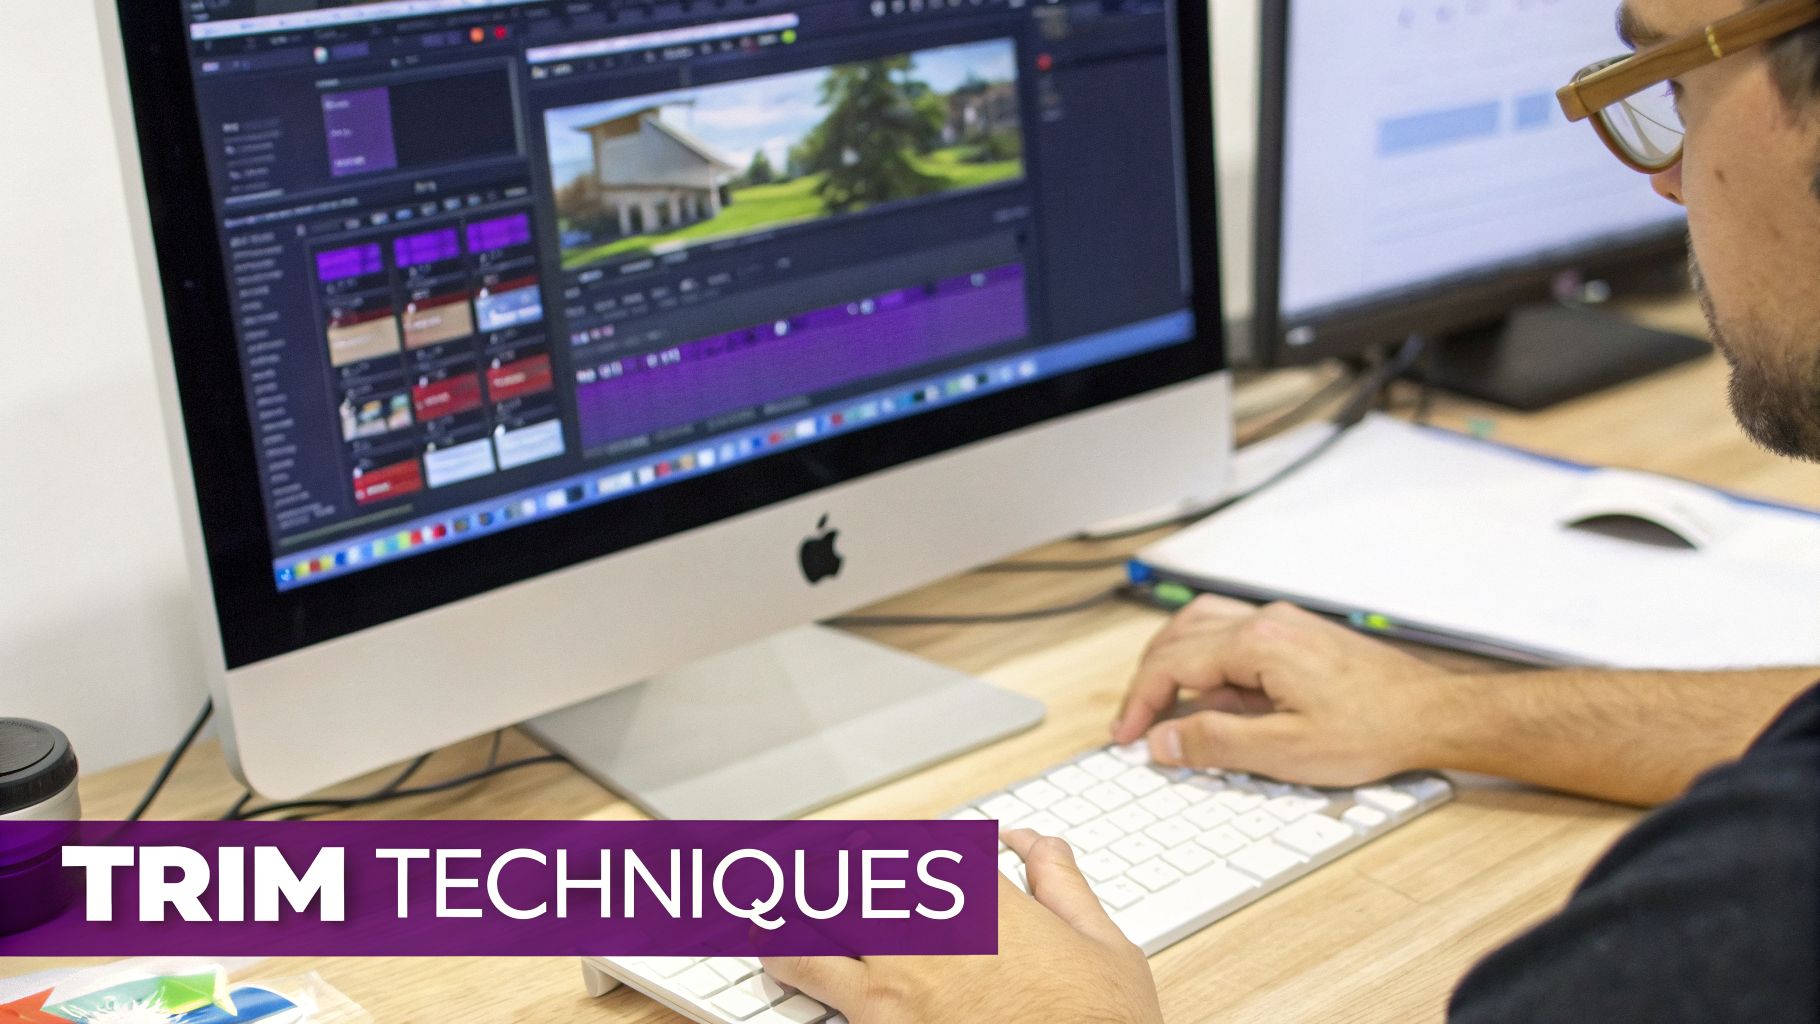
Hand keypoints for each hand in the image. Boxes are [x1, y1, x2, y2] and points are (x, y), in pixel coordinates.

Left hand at [762, 829, 1163, 1023]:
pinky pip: (814, 977)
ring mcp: (900, 972)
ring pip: (821, 917)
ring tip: (773, 904)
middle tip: (805, 861)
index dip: (888, 833)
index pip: (918, 839)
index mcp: (986, 893)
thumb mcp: (1102, 940)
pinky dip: (789, 959)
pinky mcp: (880, 1019)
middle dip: (826, 862)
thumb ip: (1062, 881)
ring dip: (795, 906)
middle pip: (854, 868)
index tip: (875, 835)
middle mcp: (933, 921)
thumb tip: (1040, 845)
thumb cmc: (1100, 1022)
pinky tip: (776, 955)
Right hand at [1110, 596, 1454, 786]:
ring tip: (1163, 704)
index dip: (1139, 702)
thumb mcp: (1285, 753)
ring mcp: (1283, 623)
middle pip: (1179, 636)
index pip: (1172, 664)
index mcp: (1258, 645)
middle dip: (1149, 681)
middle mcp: (1267, 621)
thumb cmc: (1372, 731)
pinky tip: (1216, 697)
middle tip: (1135, 723)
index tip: (1125, 735)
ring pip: (1202, 626)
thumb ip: (1216, 743)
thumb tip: (1163, 740)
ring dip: (1173, 662)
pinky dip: (1207, 661)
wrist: (1432, 714)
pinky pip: (1233, 634)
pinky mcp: (1297, 634)